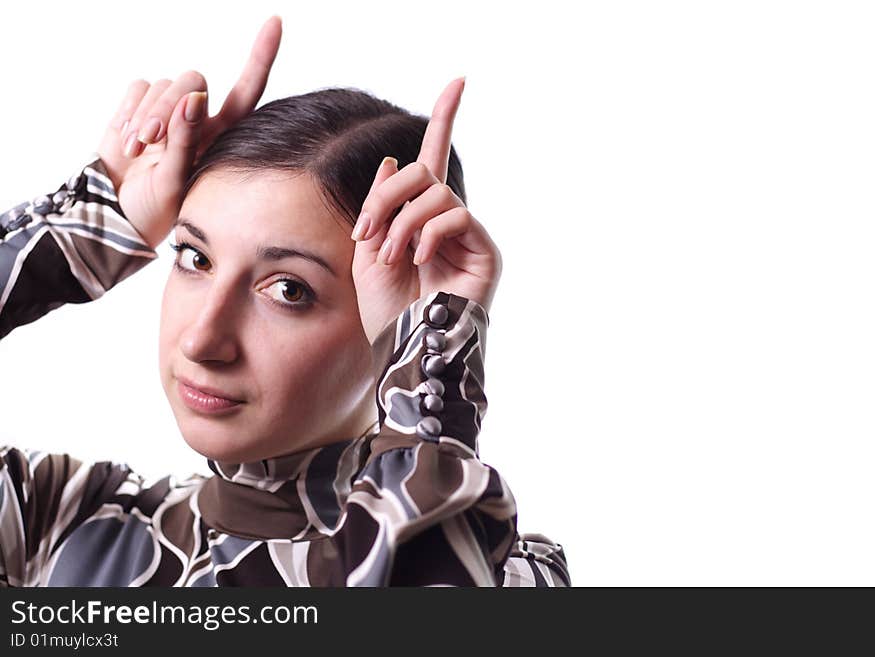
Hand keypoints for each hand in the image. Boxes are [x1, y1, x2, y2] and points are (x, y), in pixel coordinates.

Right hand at [95, 16, 282, 249]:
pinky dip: (129, 111)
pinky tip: (127, 142)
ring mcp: (170, 112)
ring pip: (165, 85)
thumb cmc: (157, 208)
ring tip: (137, 151)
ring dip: (146, 115)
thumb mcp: (175, 181)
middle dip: (168, 108)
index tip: (275, 22)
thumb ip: (185, 140)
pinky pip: (139, 87)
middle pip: (194, 81)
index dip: (261, 56)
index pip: (247, 90)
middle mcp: (200, 118)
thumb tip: (195, 96)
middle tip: (150, 141)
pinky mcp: (140, 106)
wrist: (116, 213)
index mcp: (222, 135)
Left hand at [351, 77, 502, 345]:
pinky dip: (427, 234)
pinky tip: (417, 260)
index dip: (445, 119)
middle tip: (365, 232)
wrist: (404, 349)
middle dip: (386, 195)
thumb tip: (395, 157)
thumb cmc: (384, 309)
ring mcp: (468, 236)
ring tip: (389, 257)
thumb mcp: (367, 249)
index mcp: (419, 217)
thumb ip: (380, 204)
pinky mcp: (485, 251)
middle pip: (422, 171)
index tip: (459, 81)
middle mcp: (448, 221)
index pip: (432, 160)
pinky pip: (455, 215)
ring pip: (435, 193)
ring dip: (401, 222)